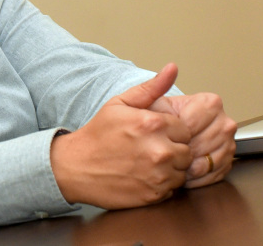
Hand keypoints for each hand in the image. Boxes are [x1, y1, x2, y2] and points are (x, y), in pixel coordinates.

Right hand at [50, 63, 192, 208]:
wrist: (75, 167)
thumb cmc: (98, 134)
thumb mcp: (120, 103)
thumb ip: (151, 87)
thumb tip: (173, 68)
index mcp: (153, 123)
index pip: (185, 129)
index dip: (170, 132)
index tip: (153, 134)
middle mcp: (160, 149)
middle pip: (186, 151)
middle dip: (172, 149)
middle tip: (148, 149)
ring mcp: (157, 175)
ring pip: (182, 171)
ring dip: (169, 168)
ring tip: (146, 163)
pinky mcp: (154, 195)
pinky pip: (172, 189)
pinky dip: (161, 185)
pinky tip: (143, 176)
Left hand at [151, 89, 236, 187]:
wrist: (159, 137)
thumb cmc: (151, 120)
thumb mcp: (145, 102)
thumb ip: (156, 86)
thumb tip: (171, 67)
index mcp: (209, 103)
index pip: (192, 125)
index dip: (174, 135)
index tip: (163, 136)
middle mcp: (224, 122)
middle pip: (203, 144)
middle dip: (182, 151)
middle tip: (166, 151)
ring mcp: (228, 143)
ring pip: (209, 161)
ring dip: (188, 166)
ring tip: (173, 162)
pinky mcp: (227, 163)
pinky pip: (213, 175)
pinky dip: (195, 178)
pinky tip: (181, 172)